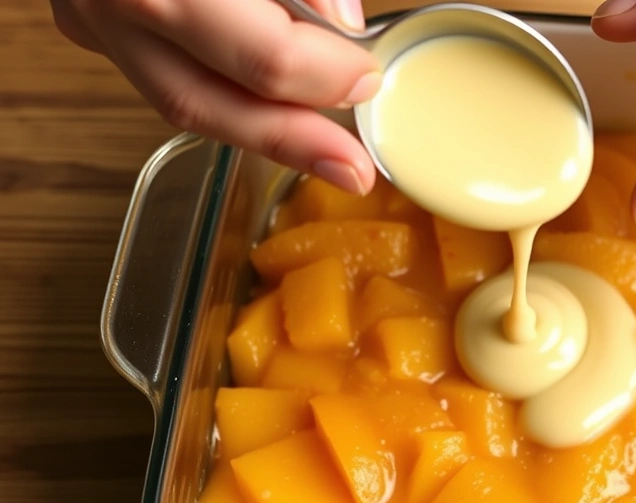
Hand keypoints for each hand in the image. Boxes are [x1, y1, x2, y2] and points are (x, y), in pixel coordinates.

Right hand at [50, 0, 378, 193]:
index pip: (259, 53)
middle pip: (205, 100)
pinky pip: (160, 74)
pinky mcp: (86, 21)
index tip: (366, 74)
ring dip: (255, 129)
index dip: (323, 74)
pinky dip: (219, 92)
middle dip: (290, 140)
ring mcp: (87, 15)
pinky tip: (267, 106)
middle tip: (350, 168)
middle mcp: (112, 0)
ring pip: (177, 101)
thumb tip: (340, 23)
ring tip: (320, 151)